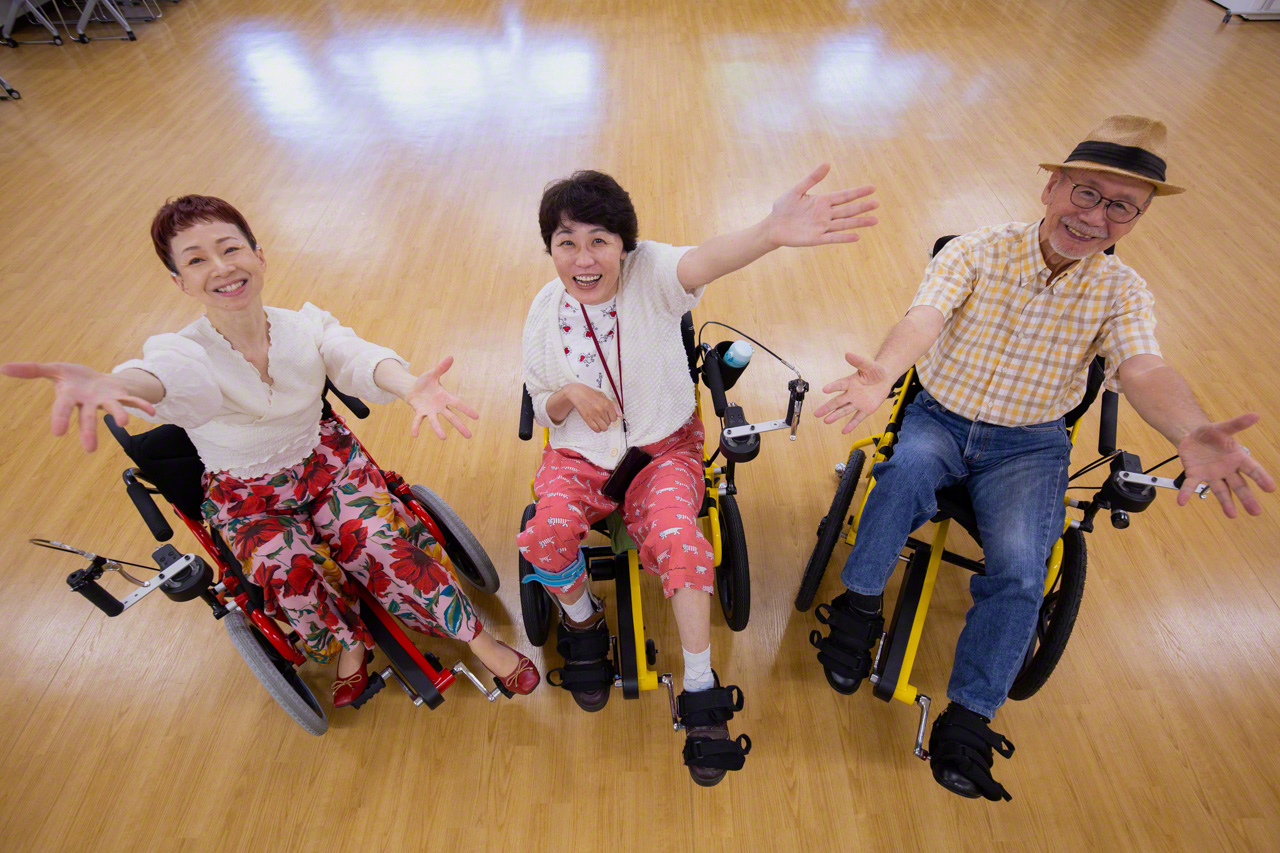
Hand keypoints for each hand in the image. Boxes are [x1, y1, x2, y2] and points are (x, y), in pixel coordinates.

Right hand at [1, 361, 156, 451]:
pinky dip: (142, 406)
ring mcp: (106, 401)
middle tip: (89, 450)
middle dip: (89, 432)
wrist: (97, 379)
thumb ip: (31, 370)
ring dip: (118, 416)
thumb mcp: (53, 370)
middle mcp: (89, 403)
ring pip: (112, 410)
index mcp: (70, 397)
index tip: (58, 433)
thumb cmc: (72, 378)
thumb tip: (2, 367)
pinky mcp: (122, 396)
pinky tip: (152, 412)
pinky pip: (133, 401)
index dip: (60, 419)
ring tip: (124, 423)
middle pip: (88, 419)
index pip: (63, 409)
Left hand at [405, 357, 479, 439]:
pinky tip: (415, 435)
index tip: (476, 417)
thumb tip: (451, 357)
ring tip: (444, 438)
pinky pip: (418, 420)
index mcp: (445, 397)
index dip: (467, 410)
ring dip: (439, 429)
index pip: (458, 404)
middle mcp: (439, 407)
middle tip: (469, 436)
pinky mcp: (420, 412)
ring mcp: (430, 411)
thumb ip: (441, 368)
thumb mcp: (432, 374)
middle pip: (451, 417)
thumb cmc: (425, 382)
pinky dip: (416, 427)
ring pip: (435, 421)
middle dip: (460, 426)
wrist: (412, 389)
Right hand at [566, 383, 621, 431]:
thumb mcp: (605, 398)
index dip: (611, 418)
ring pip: (604, 428)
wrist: (579, 393)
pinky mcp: (587, 419)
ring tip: (599, 421)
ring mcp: (594, 415)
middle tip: (601, 417)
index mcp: (607, 404)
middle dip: (606, 421)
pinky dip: (597, 429)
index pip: (614, 418)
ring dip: (602, 426)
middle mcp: (601, 410)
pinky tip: (595, 425)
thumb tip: (620, 415)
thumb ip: (614, 406)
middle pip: (609, 423)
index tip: (608, 416)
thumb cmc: (592, 395)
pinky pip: (596, 429)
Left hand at [764, 163, 878, 247]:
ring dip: (859, 222)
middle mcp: (826, 214)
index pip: (844, 195)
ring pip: (844, 224)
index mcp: (823, 201)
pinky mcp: (817, 238)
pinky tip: (856, 236)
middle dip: (862, 207)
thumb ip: (812, 178)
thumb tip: (827, 163)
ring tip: (874, 220)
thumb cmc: (783, 207)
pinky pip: (833, 237)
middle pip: (848, 210)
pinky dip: (844, 237)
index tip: (872, 188)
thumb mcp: (796, 190)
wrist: (773, 226)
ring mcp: (822, 226)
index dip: (858, 192)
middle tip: (877, 203)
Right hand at [812, 352, 893, 433]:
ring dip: (836, 416)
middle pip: (837, 401)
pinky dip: (852, 424)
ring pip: (844, 410)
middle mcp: (851, 394)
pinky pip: (858, 417)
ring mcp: (858, 402)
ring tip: (826, 421)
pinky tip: (844, 431)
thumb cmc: (875, 371)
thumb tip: (848, 354)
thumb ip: (858, 361)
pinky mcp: (866, 409)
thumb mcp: (868, 365)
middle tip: (816, 413)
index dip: (833, 387)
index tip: (825, 389)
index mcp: (850, 382)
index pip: (840, 385)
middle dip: (827, 407)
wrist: (885, 379)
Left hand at [1176, 413, 1274, 517]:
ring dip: (1226, 503)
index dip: (1261, 478)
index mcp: (1237, 457)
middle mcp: (1227, 469)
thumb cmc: (1210, 433)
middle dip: (1247, 498)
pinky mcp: (1195, 475)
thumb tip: (1256, 415)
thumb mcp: (1223, 427)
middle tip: (1256, 512)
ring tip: (1232, 515)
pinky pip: (1191, 485)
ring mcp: (1212, 474)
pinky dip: (1186, 493)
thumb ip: (1237, 424)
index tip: (1270, 488)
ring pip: (1221, 490)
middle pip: (1239, 485)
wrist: (1191, 436)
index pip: (1252, 469)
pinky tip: (1182, 501)